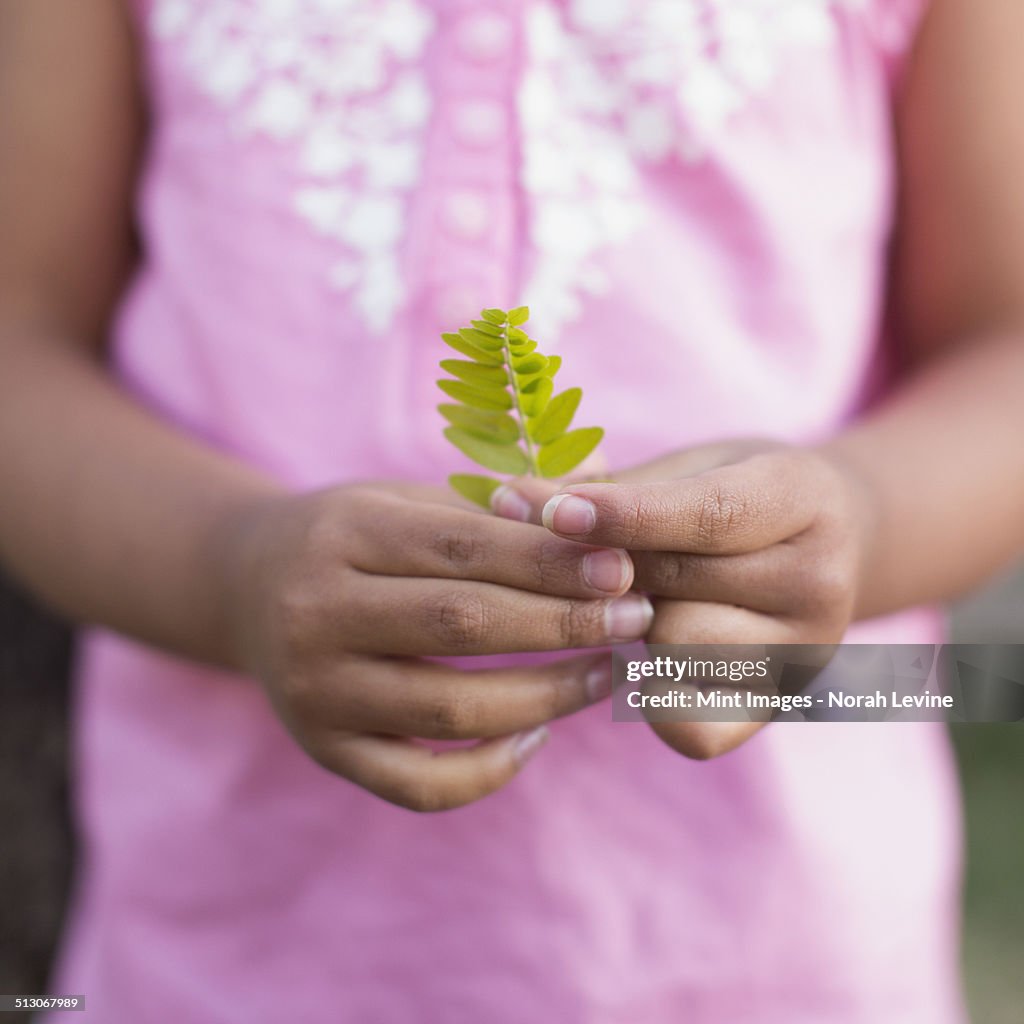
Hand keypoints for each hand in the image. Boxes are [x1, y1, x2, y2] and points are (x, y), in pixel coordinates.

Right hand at [220, 482, 652, 811]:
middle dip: (564, 624)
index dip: (552, 560)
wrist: (248, 586)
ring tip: (607, 674)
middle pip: (462, 623)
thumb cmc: (352, 537)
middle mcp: (316, 612)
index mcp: (344, 532)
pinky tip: (538, 734)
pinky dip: (488, 770)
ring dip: (546, 695)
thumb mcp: (406, 500)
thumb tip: (603, 506)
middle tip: (635, 618)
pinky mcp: (321, 749)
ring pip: (450, 708)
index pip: (465, 547)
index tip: (623, 568)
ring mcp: (313, 691)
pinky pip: (417, 783)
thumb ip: (495, 507)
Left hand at [491, 441, 874, 758]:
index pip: (709, 514)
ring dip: (631, 622)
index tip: (551, 511)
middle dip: (603, 567)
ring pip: (673, 646)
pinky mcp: (776, 707)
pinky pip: (690, 726)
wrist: (828, 540)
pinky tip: (646, 659)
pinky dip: (652, 696)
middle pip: (678, 582)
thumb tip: (509, 500)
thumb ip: (611, 488)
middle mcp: (819, 580)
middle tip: (562, 548)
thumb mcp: (690, 466)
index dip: (623, 514)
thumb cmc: (735, 492)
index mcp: (803, 497)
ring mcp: (805, 652)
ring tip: (638, 597)